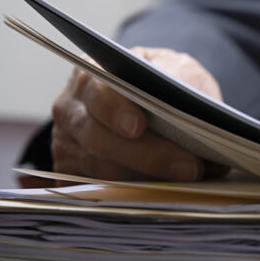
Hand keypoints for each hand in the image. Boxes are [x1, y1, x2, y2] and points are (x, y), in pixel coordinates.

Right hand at [51, 47, 223, 180]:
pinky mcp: (74, 175)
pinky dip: (137, 193)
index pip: (97, 91)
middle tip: (190, 166)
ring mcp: (68, 145)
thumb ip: (179, 76)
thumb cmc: (160, 84)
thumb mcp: (174, 67)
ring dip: (149, 179)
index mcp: (93, 74)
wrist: (152, 104)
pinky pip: (100, 191)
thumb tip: (190, 98)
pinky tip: (169, 190)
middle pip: (99, 138)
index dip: (115, 109)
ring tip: (191, 179)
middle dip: (148, 155)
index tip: (138, 126)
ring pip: (102, 170)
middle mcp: (72, 109)